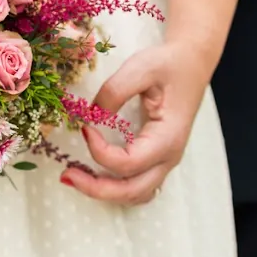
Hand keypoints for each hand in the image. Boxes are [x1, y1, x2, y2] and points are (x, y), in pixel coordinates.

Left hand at [59, 42, 211, 204]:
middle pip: (132, 191)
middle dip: (96, 189)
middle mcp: (169, 157)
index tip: (84, 127)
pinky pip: (138, 186)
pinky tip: (93, 176)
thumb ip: (114, 91)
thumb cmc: (167, 64)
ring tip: (75, 177)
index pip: (129, 162)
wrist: (191, 63)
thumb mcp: (140, 67)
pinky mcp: (157, 158)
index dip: (100, 151)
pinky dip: (115, 188)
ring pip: (136, 194)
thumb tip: (90, 116)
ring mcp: (164, 161)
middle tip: (66, 174)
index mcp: (167, 137)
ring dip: (104, 192)